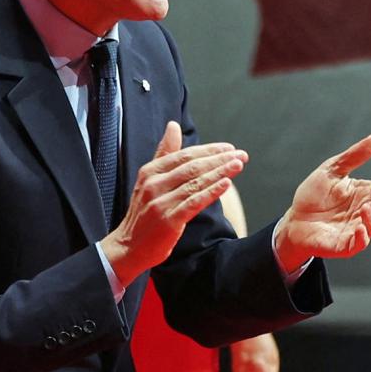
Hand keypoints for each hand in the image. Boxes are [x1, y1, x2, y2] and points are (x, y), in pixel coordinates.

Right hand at [101, 122, 246, 284]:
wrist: (128, 246)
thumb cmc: (144, 212)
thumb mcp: (149, 179)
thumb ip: (164, 153)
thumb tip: (174, 125)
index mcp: (150, 172)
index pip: (185, 155)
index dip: (209, 150)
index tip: (229, 148)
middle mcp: (154, 184)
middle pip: (192, 167)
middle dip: (219, 159)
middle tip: (241, 155)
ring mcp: (160, 202)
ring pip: (195, 183)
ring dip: (220, 172)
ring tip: (238, 165)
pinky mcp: (168, 220)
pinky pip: (194, 202)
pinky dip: (211, 192)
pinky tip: (226, 184)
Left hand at [273, 135, 370, 271]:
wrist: (294, 218)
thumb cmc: (314, 194)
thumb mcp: (332, 170)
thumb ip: (354, 156)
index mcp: (364, 193)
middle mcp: (364, 212)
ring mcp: (356, 230)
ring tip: (365, 208)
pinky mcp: (345, 245)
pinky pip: (358, 244)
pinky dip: (362, 237)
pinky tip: (359, 228)